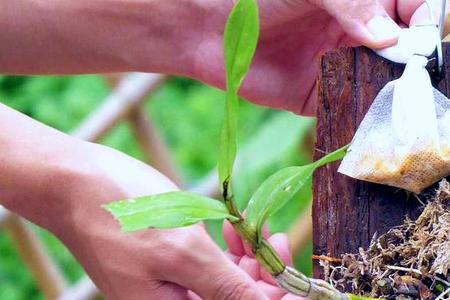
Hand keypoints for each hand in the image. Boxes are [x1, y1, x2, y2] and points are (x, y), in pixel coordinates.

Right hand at [0, 103, 298, 299]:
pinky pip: (207, 264)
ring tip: (256, 229)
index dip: (274, 299)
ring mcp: (170, 283)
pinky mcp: (167, 260)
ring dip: (247, 259)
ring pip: (225, 281)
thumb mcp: (181, 252)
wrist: (75, 183)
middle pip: (236, 299)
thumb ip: (226, 287)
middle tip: (275, 239)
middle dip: (263, 275)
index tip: (292, 274)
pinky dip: (226, 248)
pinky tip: (234, 228)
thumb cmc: (123, 214)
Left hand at [192, 0, 443, 114]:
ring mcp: (335, 66)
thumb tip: (388, 35)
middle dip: (413, 62)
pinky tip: (367, 119)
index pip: (411, 6)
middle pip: (402, 49)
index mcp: (360, 0)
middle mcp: (354, 33)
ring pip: (378, 82)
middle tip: (415, 75)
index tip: (422, 34)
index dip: (423, 19)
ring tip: (397, 101)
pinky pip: (345, 107)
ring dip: (391, 93)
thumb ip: (351, 5)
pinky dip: (359, 115)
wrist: (207, 27)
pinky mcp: (314, 96)